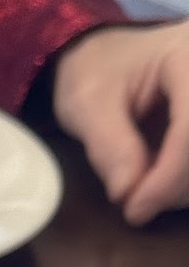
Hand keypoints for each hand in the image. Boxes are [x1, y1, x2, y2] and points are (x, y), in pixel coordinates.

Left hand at [53, 20, 188, 225]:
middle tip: (137, 204)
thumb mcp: (87, 103)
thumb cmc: (96, 72)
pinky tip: (163, 185)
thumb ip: (108, 145)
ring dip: (183, 189)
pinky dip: (186, 184)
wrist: (107, 59)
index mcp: (186, 58)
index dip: (169, 176)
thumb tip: (127, 193)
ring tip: (146, 193)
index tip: (136, 209)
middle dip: (176, 186)